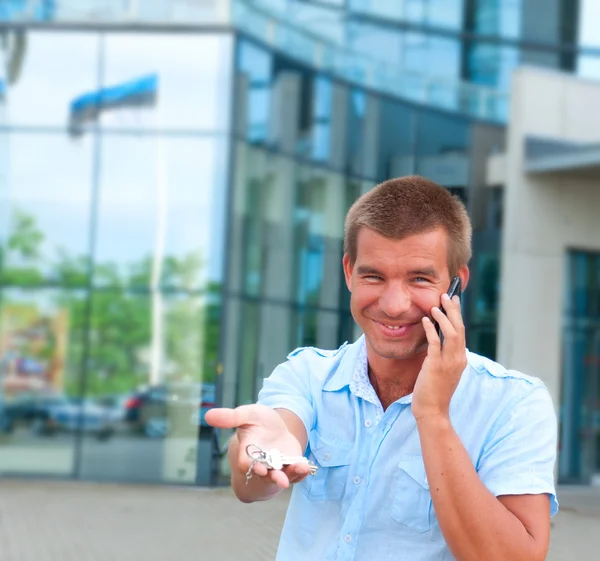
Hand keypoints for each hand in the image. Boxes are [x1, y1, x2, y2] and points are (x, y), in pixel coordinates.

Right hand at [205, 404, 310, 487]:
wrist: (276, 427)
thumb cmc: (258, 421)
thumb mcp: (247, 415)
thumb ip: (231, 417)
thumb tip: (208, 415)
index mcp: (248, 452)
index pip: (247, 463)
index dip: (252, 466)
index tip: (259, 467)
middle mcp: (262, 463)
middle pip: (266, 474)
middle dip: (273, 477)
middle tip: (280, 479)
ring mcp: (277, 467)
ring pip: (282, 476)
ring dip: (291, 475)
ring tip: (300, 469)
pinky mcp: (291, 466)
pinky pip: (296, 473)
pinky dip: (301, 472)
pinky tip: (307, 467)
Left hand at [412, 293, 467, 422]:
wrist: (432, 410)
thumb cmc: (434, 390)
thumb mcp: (443, 369)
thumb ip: (444, 353)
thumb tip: (436, 334)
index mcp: (461, 359)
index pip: (461, 331)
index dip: (457, 315)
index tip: (454, 300)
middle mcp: (458, 359)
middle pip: (459, 328)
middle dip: (453, 310)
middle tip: (447, 295)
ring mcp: (448, 363)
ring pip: (451, 334)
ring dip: (443, 318)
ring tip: (435, 306)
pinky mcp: (436, 366)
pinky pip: (435, 343)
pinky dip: (430, 330)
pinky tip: (425, 321)